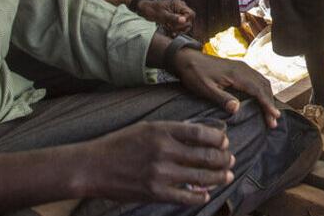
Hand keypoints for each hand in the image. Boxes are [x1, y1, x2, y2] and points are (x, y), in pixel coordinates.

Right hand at [75, 120, 232, 205]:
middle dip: (224, 159)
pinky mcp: (155, 192)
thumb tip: (202, 135)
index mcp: (162, 130)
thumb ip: (173, 131)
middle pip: (207, 155)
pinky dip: (200, 195)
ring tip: (227, 176)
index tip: (225, 142)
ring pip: (201, 176)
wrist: (92, 167)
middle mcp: (164, 150)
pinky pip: (186, 196)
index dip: (218, 138)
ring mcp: (160, 173)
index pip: (201, 133)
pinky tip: (206, 193)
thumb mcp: (147, 128)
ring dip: (219, 177)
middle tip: (231, 160)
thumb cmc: (120, 144)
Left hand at [138, 0, 194, 34]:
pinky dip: (176, 29)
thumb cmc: (152, 10)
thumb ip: (174, 18)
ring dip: (179, 29)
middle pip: (189, 19)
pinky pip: (180, 24)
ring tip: (171, 30)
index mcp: (178, 4)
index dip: (186, 21)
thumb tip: (184, 20)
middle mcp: (180, 7)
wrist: (144, 10)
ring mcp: (178, 12)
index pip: (190, 14)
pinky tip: (171, 31)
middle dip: (182, 26)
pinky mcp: (175, 16)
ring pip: (185, 23)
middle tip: (173, 29)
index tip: (178, 25)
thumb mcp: (163, 15)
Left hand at [173, 49, 281, 128]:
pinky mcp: (240, 68)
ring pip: (262, 82)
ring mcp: (242, 67)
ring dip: (268, 97)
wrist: (187, 58)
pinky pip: (257, 79)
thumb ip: (221, 98)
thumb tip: (237, 109)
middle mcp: (243, 68)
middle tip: (273, 122)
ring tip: (271, 113)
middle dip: (270, 103)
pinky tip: (262, 99)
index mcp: (236, 74)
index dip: (267, 104)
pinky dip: (263, 90)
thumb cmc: (194, 74)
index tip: (274, 116)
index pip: (258, 90)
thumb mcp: (205, 89)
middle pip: (263, 86)